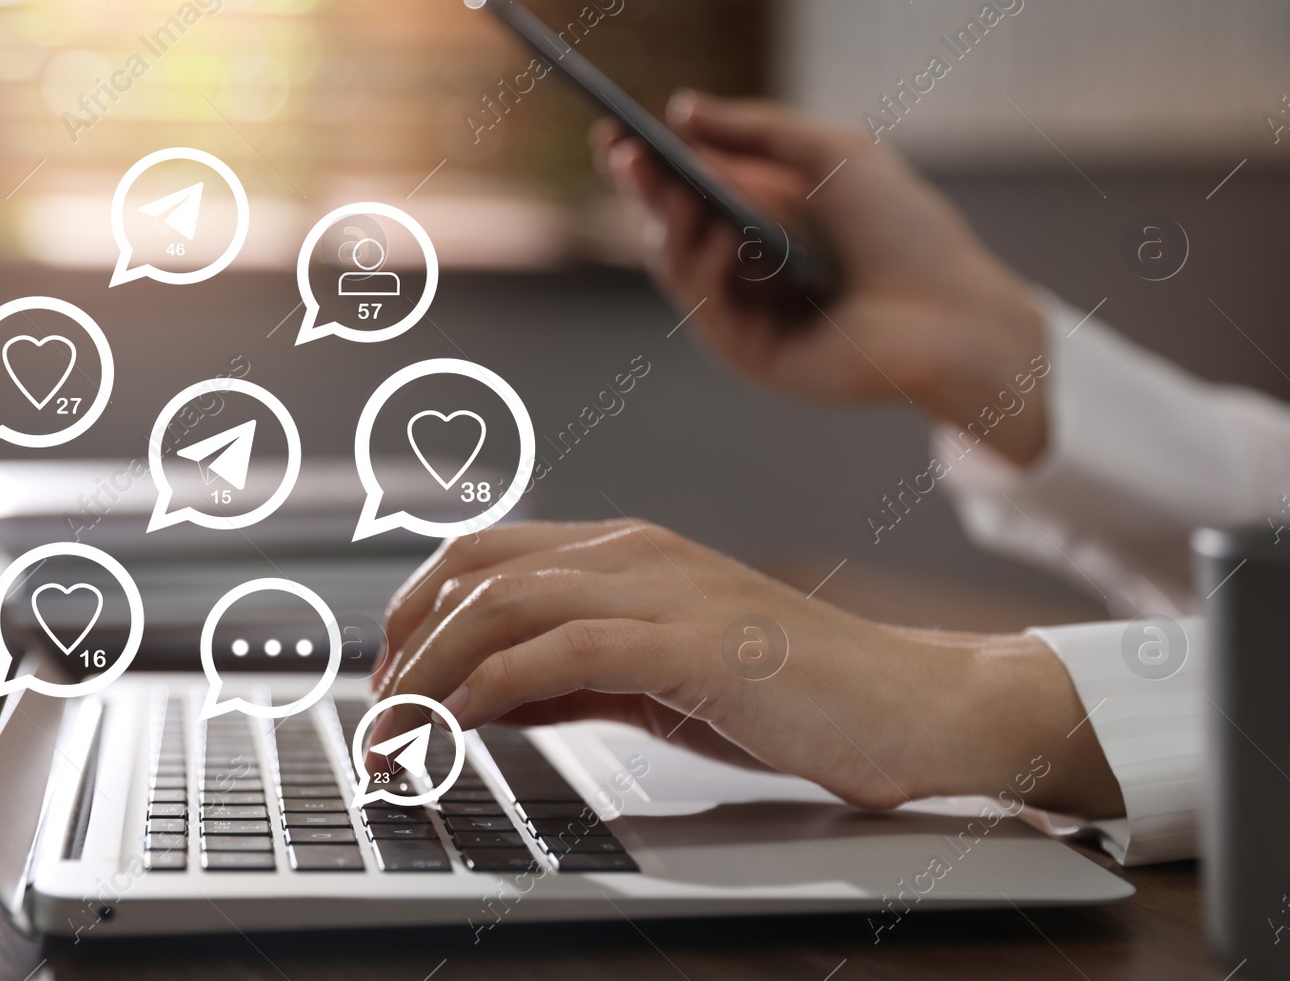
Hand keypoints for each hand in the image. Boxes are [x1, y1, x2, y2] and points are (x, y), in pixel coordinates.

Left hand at [375, 520, 1123, 816]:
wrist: (913, 705)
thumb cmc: (797, 694)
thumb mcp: (659, 681)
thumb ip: (574, 678)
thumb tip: (481, 698)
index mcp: (629, 551)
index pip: (488, 555)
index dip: (418, 611)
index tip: (389, 679)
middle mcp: (638, 552)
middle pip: (477, 572)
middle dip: (404, 644)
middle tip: (377, 718)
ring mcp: (666, 589)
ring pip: (504, 605)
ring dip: (430, 675)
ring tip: (400, 737)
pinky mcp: (694, 641)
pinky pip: (562, 650)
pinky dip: (494, 685)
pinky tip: (463, 723)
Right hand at [595, 92, 1047, 465]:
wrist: (952, 309)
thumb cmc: (903, 230)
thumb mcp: (833, 153)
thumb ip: (758, 129)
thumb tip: (680, 108)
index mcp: (758, 214)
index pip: (684, 186)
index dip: (646, 161)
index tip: (613, 127)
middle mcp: (741, 264)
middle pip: (667, 223)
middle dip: (643, 187)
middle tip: (624, 152)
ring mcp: (742, 311)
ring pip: (676, 264)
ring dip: (670, 223)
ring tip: (675, 188)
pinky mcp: (750, 354)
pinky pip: (706, 307)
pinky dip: (707, 269)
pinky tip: (723, 238)